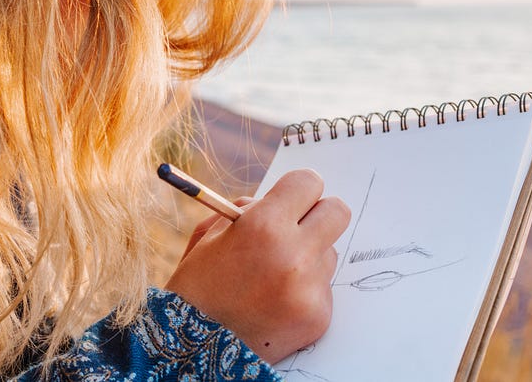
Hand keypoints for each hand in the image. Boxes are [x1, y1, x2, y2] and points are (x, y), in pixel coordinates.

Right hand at [164, 169, 350, 363]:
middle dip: (319, 214)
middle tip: (299, 226)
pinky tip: (276, 302)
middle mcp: (294, 254)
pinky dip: (304, 290)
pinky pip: (323, 287)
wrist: (194, 348)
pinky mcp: (318, 316)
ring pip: (329, 252)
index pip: (309, 182)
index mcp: (263, 225)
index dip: (299, 188)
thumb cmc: (199, 284)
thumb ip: (250, 210)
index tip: (293, 198)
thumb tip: (283, 200)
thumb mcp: (211, 234)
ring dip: (309, 256)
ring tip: (273, 276)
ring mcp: (310, 288)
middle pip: (337, 212)